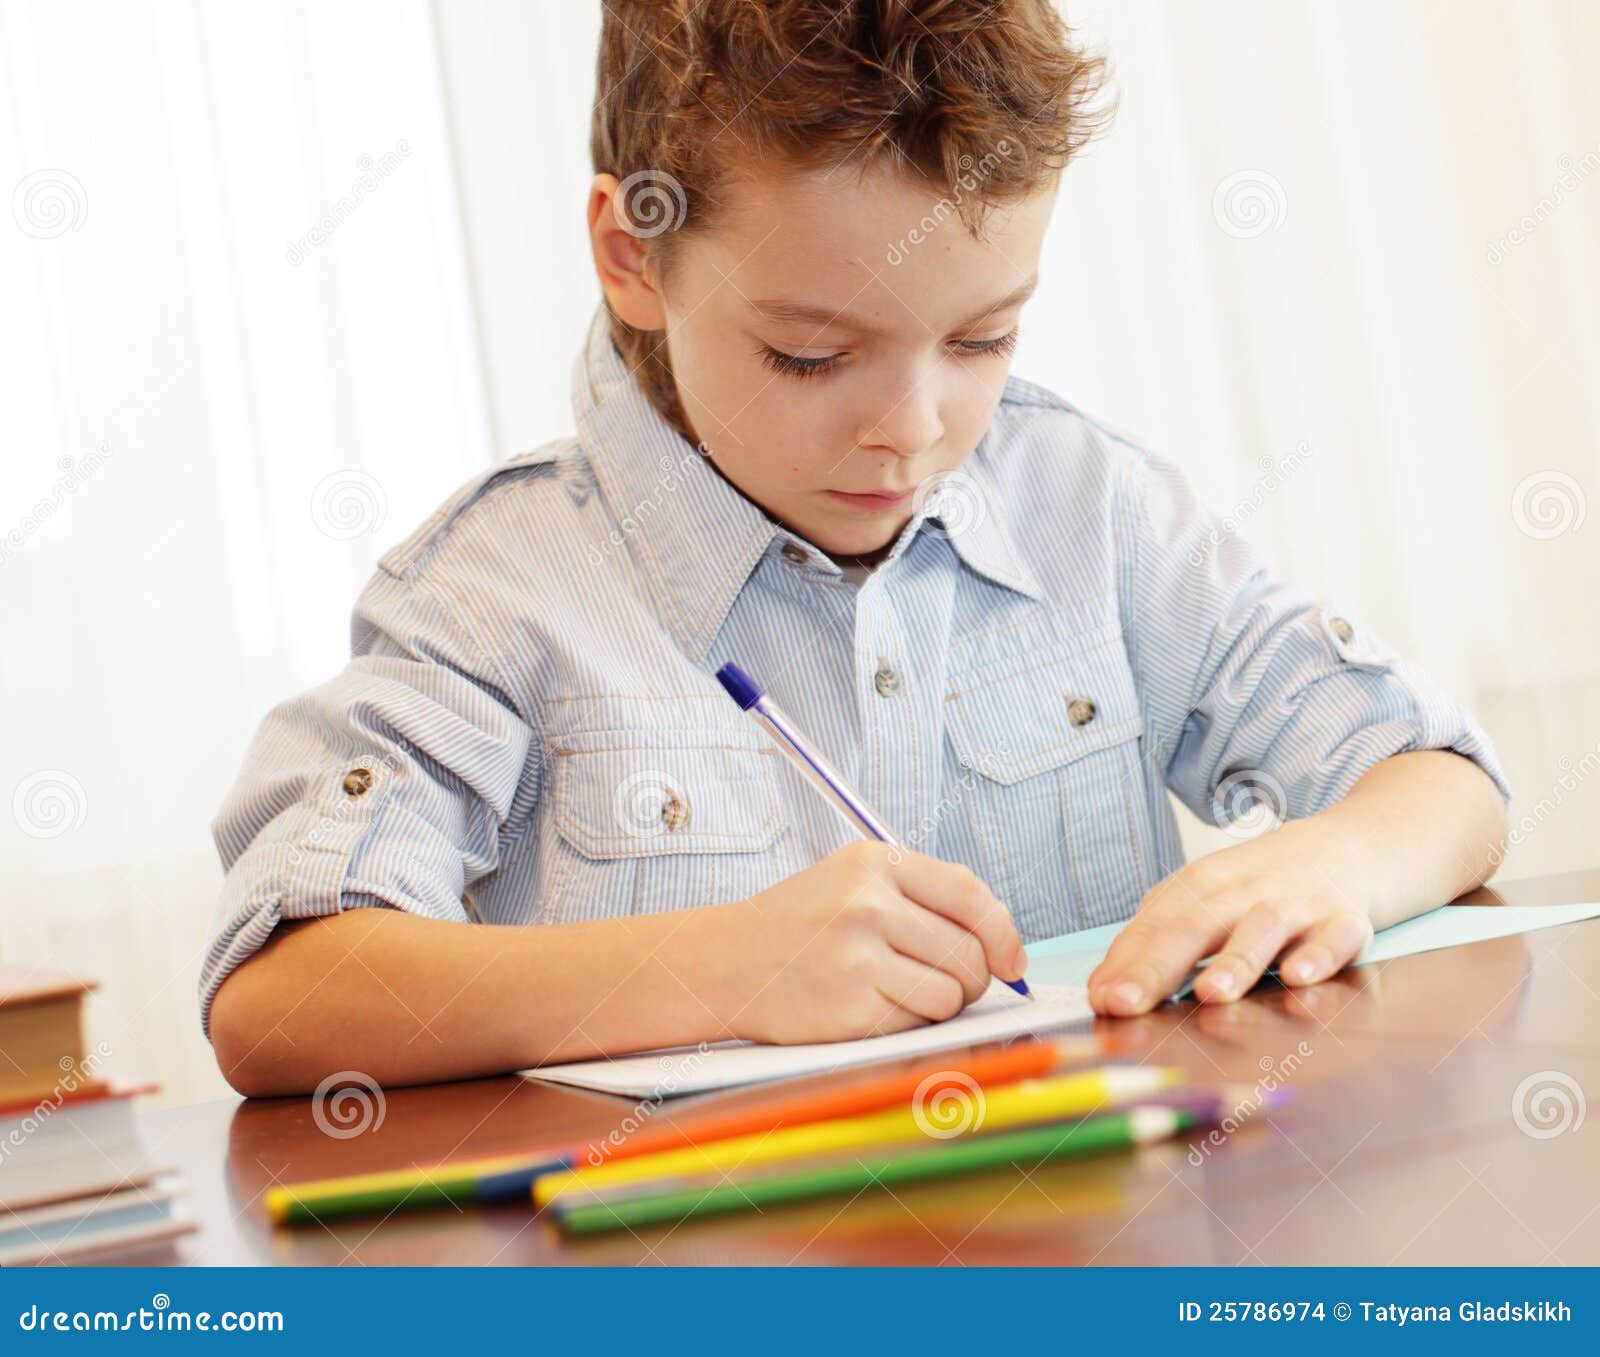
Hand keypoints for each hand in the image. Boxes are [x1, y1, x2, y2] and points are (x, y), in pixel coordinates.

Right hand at [711, 841, 1026, 1043]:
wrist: (726, 962)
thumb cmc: (801, 924)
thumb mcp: (854, 879)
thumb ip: (924, 896)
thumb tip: (1003, 944)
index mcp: (875, 862)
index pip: (970, 895)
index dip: (1004, 933)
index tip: (1012, 960)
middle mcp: (868, 904)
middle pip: (968, 951)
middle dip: (973, 976)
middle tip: (951, 981)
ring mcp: (858, 957)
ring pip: (951, 993)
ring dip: (942, 1002)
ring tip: (901, 989)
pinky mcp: (852, 1008)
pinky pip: (918, 1022)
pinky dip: (910, 1021)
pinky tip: (874, 1005)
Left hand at [1087, 816, 1377, 1015]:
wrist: (1345, 847)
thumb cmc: (1256, 889)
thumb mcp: (1199, 903)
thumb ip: (1151, 947)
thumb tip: (1101, 995)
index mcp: (1200, 888)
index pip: (1155, 926)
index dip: (1125, 964)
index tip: (1101, 1000)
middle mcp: (1243, 894)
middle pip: (1196, 925)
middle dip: (1159, 966)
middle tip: (1127, 1003)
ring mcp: (1296, 905)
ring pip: (1263, 929)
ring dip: (1236, 961)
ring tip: (1210, 994)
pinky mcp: (1345, 920)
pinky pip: (1336, 937)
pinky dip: (1320, 956)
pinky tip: (1299, 977)